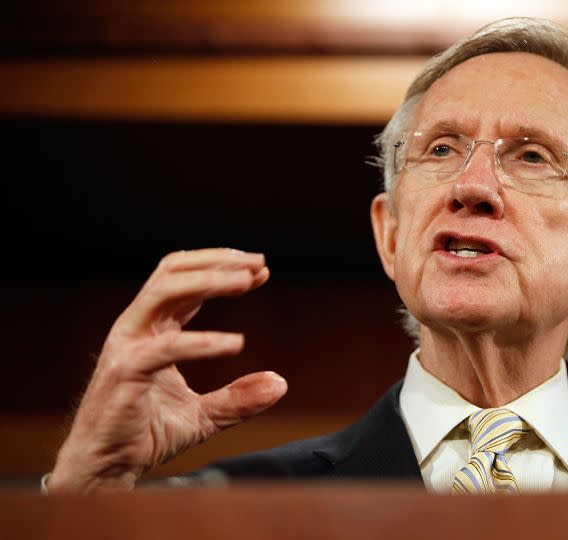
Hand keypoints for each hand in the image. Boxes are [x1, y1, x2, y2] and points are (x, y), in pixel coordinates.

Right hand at [47, 249, 286, 492]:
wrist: (107, 470)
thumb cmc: (146, 435)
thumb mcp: (204, 416)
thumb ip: (239, 397)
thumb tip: (280, 383)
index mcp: (152, 330)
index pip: (185, 280)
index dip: (223, 268)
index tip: (262, 270)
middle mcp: (136, 329)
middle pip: (172, 272)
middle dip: (217, 261)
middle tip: (258, 264)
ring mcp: (127, 347)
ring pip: (164, 291)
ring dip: (208, 280)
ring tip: (246, 281)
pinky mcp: (125, 372)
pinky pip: (165, 347)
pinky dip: (203, 341)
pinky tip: (235, 342)